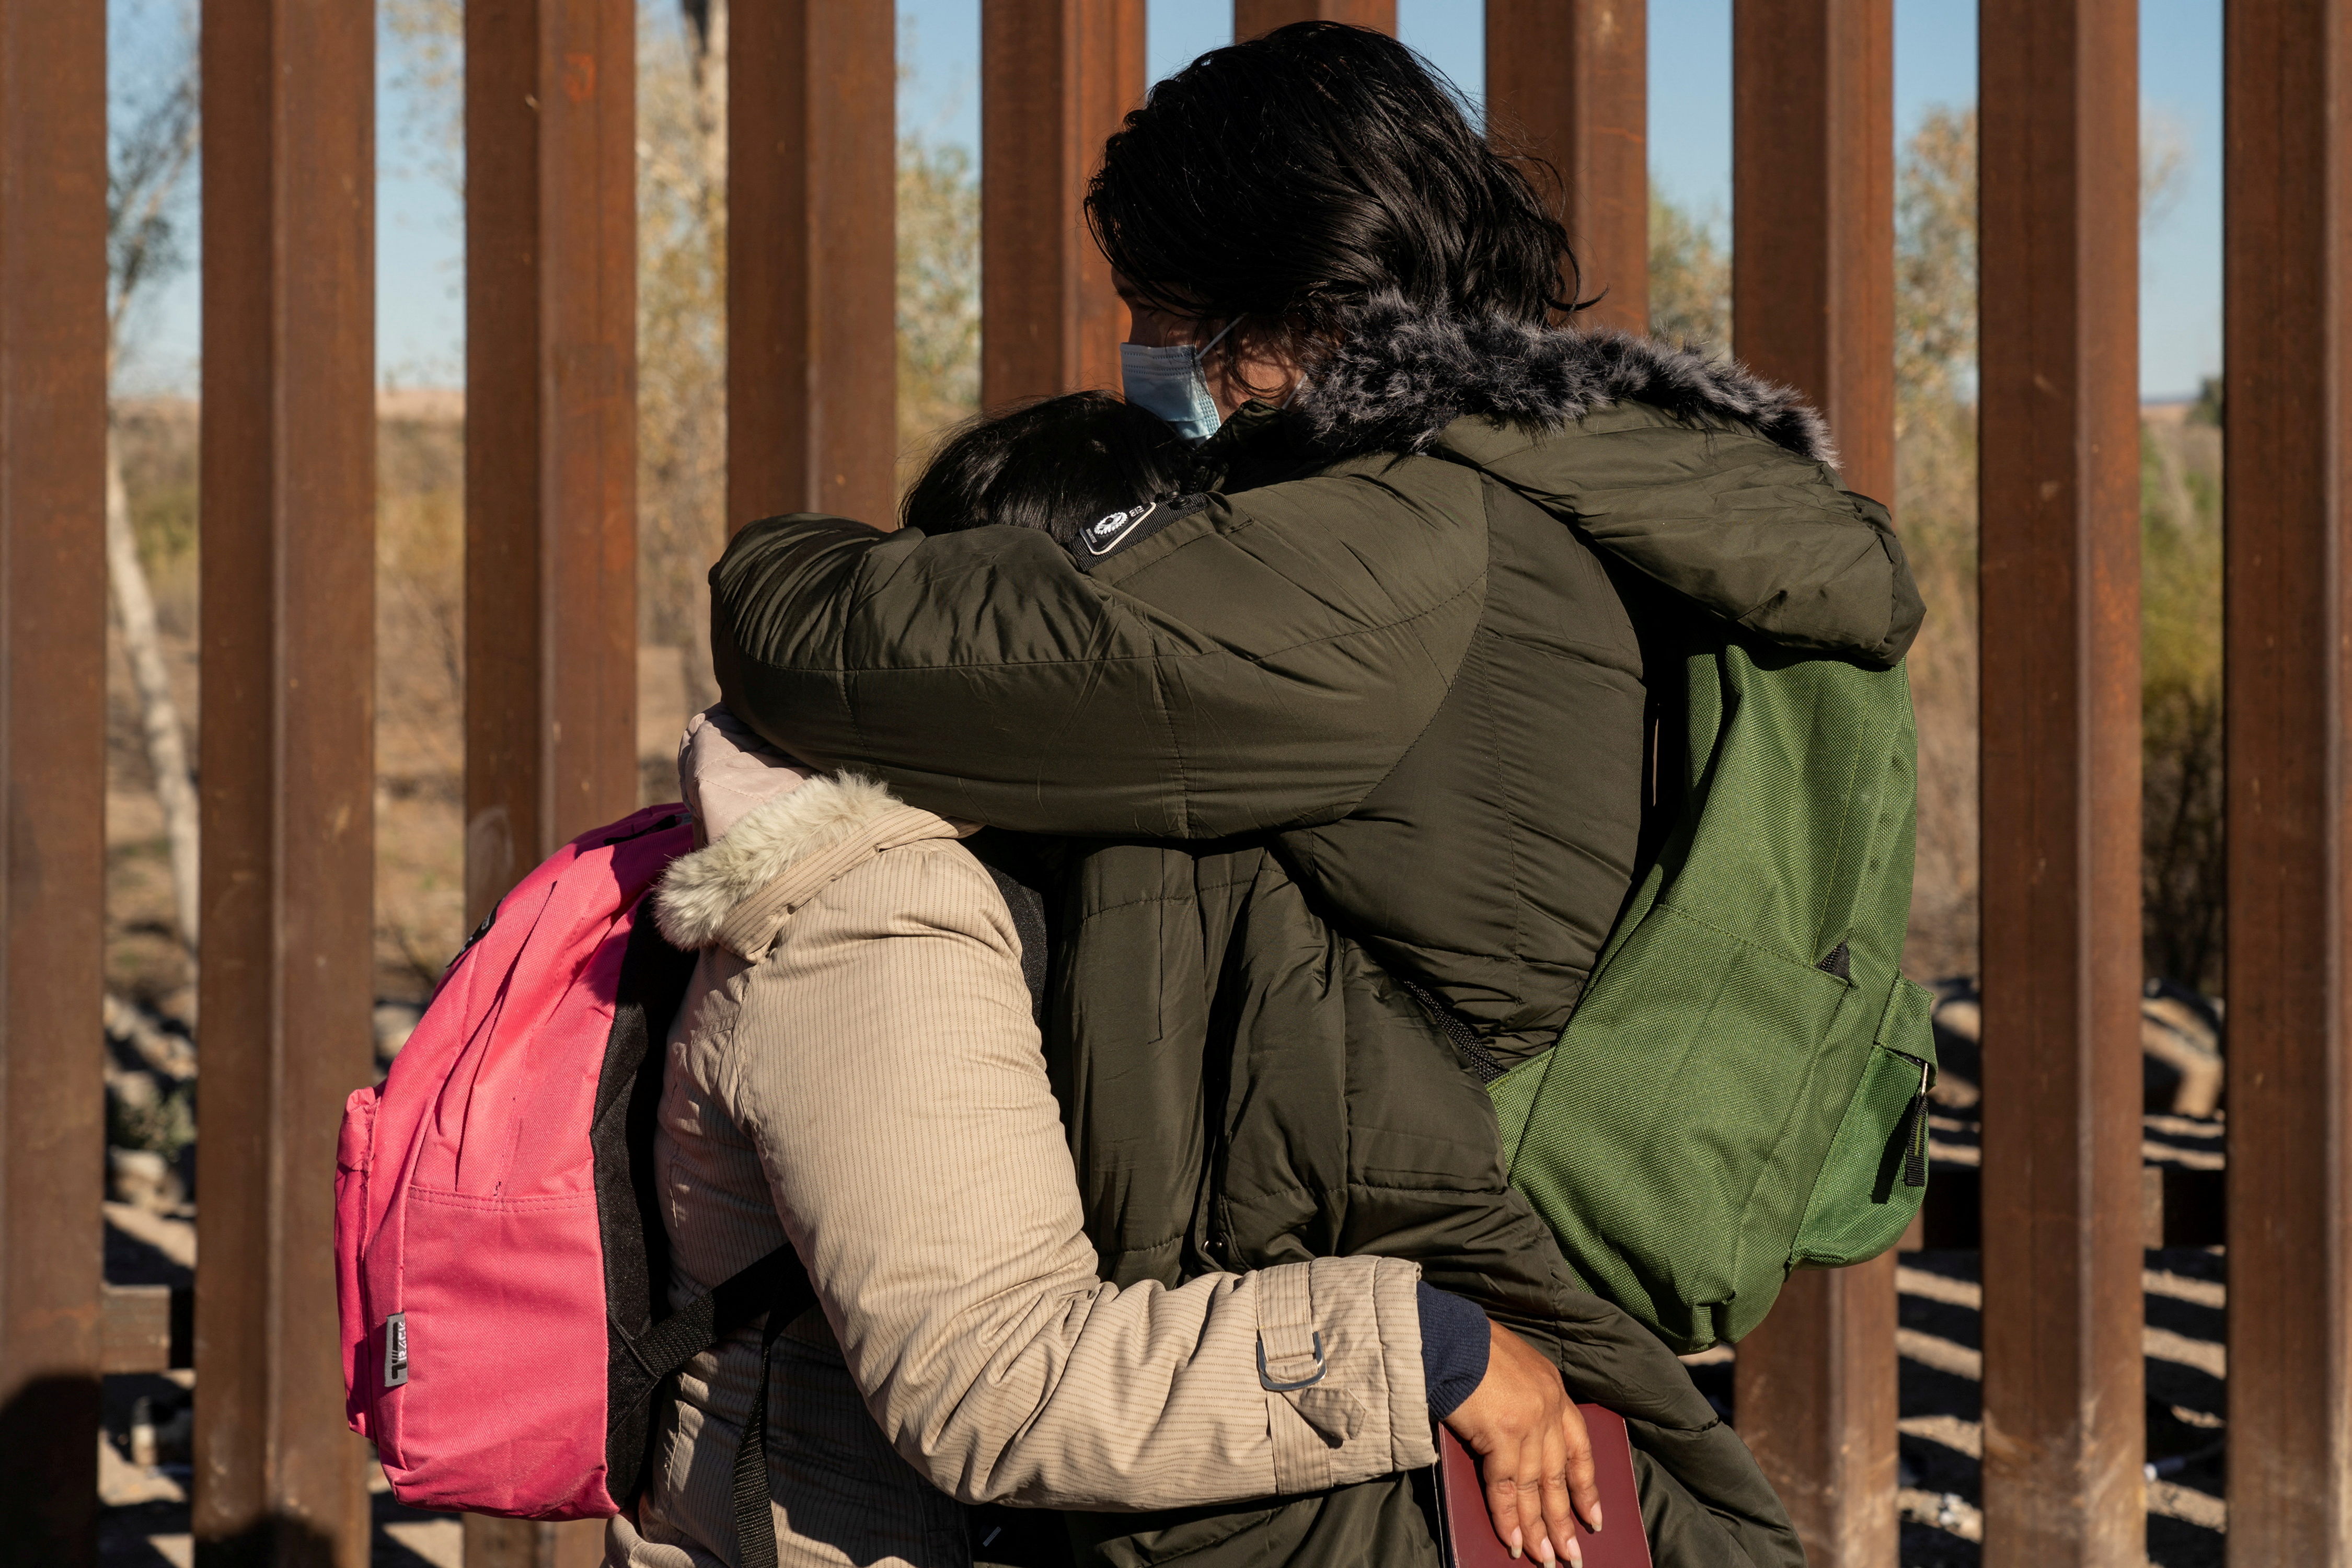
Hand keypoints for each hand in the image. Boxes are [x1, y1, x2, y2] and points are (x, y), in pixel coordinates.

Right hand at [1440, 1320, 1601, 1565]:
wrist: (1444, 1334)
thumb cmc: (1468, 1347)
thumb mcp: (1511, 1367)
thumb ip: (1523, 1400)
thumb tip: (1515, 1443)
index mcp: (1554, 1389)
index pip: (1579, 1447)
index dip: (1587, 1487)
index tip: (1594, 1517)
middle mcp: (1548, 1407)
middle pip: (1560, 1475)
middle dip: (1565, 1519)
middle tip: (1573, 1555)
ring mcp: (1528, 1422)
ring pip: (1536, 1487)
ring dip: (1539, 1528)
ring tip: (1546, 1559)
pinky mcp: (1501, 1434)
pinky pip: (1506, 1487)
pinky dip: (1509, 1518)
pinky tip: (1513, 1541)